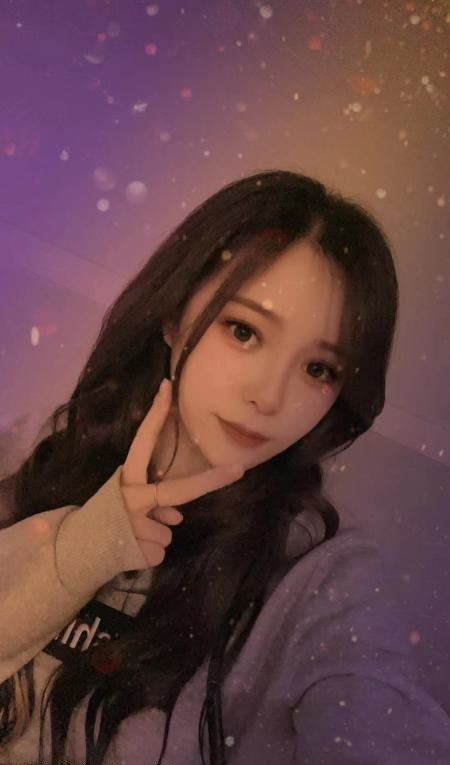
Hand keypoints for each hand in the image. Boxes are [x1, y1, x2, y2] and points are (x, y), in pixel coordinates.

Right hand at [120, 378, 244, 568]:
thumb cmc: (108, 520)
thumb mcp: (129, 504)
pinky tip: (130, 553)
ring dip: (156, 539)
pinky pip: (160, 552)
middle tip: (239, 469)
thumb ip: (154, 503)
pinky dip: (149, 556)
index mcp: (127, 478)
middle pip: (178, 490)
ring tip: (131, 539)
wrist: (76, 552)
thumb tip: (176, 517)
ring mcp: (132, 524)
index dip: (156, 414)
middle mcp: (129, 497)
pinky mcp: (136, 550)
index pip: (144, 440)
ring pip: (168, 531)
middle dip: (211, 481)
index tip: (168, 387)